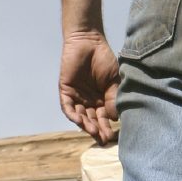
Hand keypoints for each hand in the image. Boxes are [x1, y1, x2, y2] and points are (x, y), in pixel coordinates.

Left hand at [59, 30, 118, 144]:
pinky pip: (67, 107)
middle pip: (92, 120)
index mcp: (101, 100)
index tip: (113, 138)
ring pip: (80, 116)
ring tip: (94, 132)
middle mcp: (88, 101)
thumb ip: (113, 97)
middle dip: (98, 130)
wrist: (88, 41)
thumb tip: (115, 118)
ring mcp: (77, 97)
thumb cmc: (103, 58)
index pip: (104, 118)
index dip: (107, 128)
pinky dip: (73, 115)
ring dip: (86, 125)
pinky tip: (80, 121)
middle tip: (104, 140)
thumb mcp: (114, 80)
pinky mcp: (66, 91)